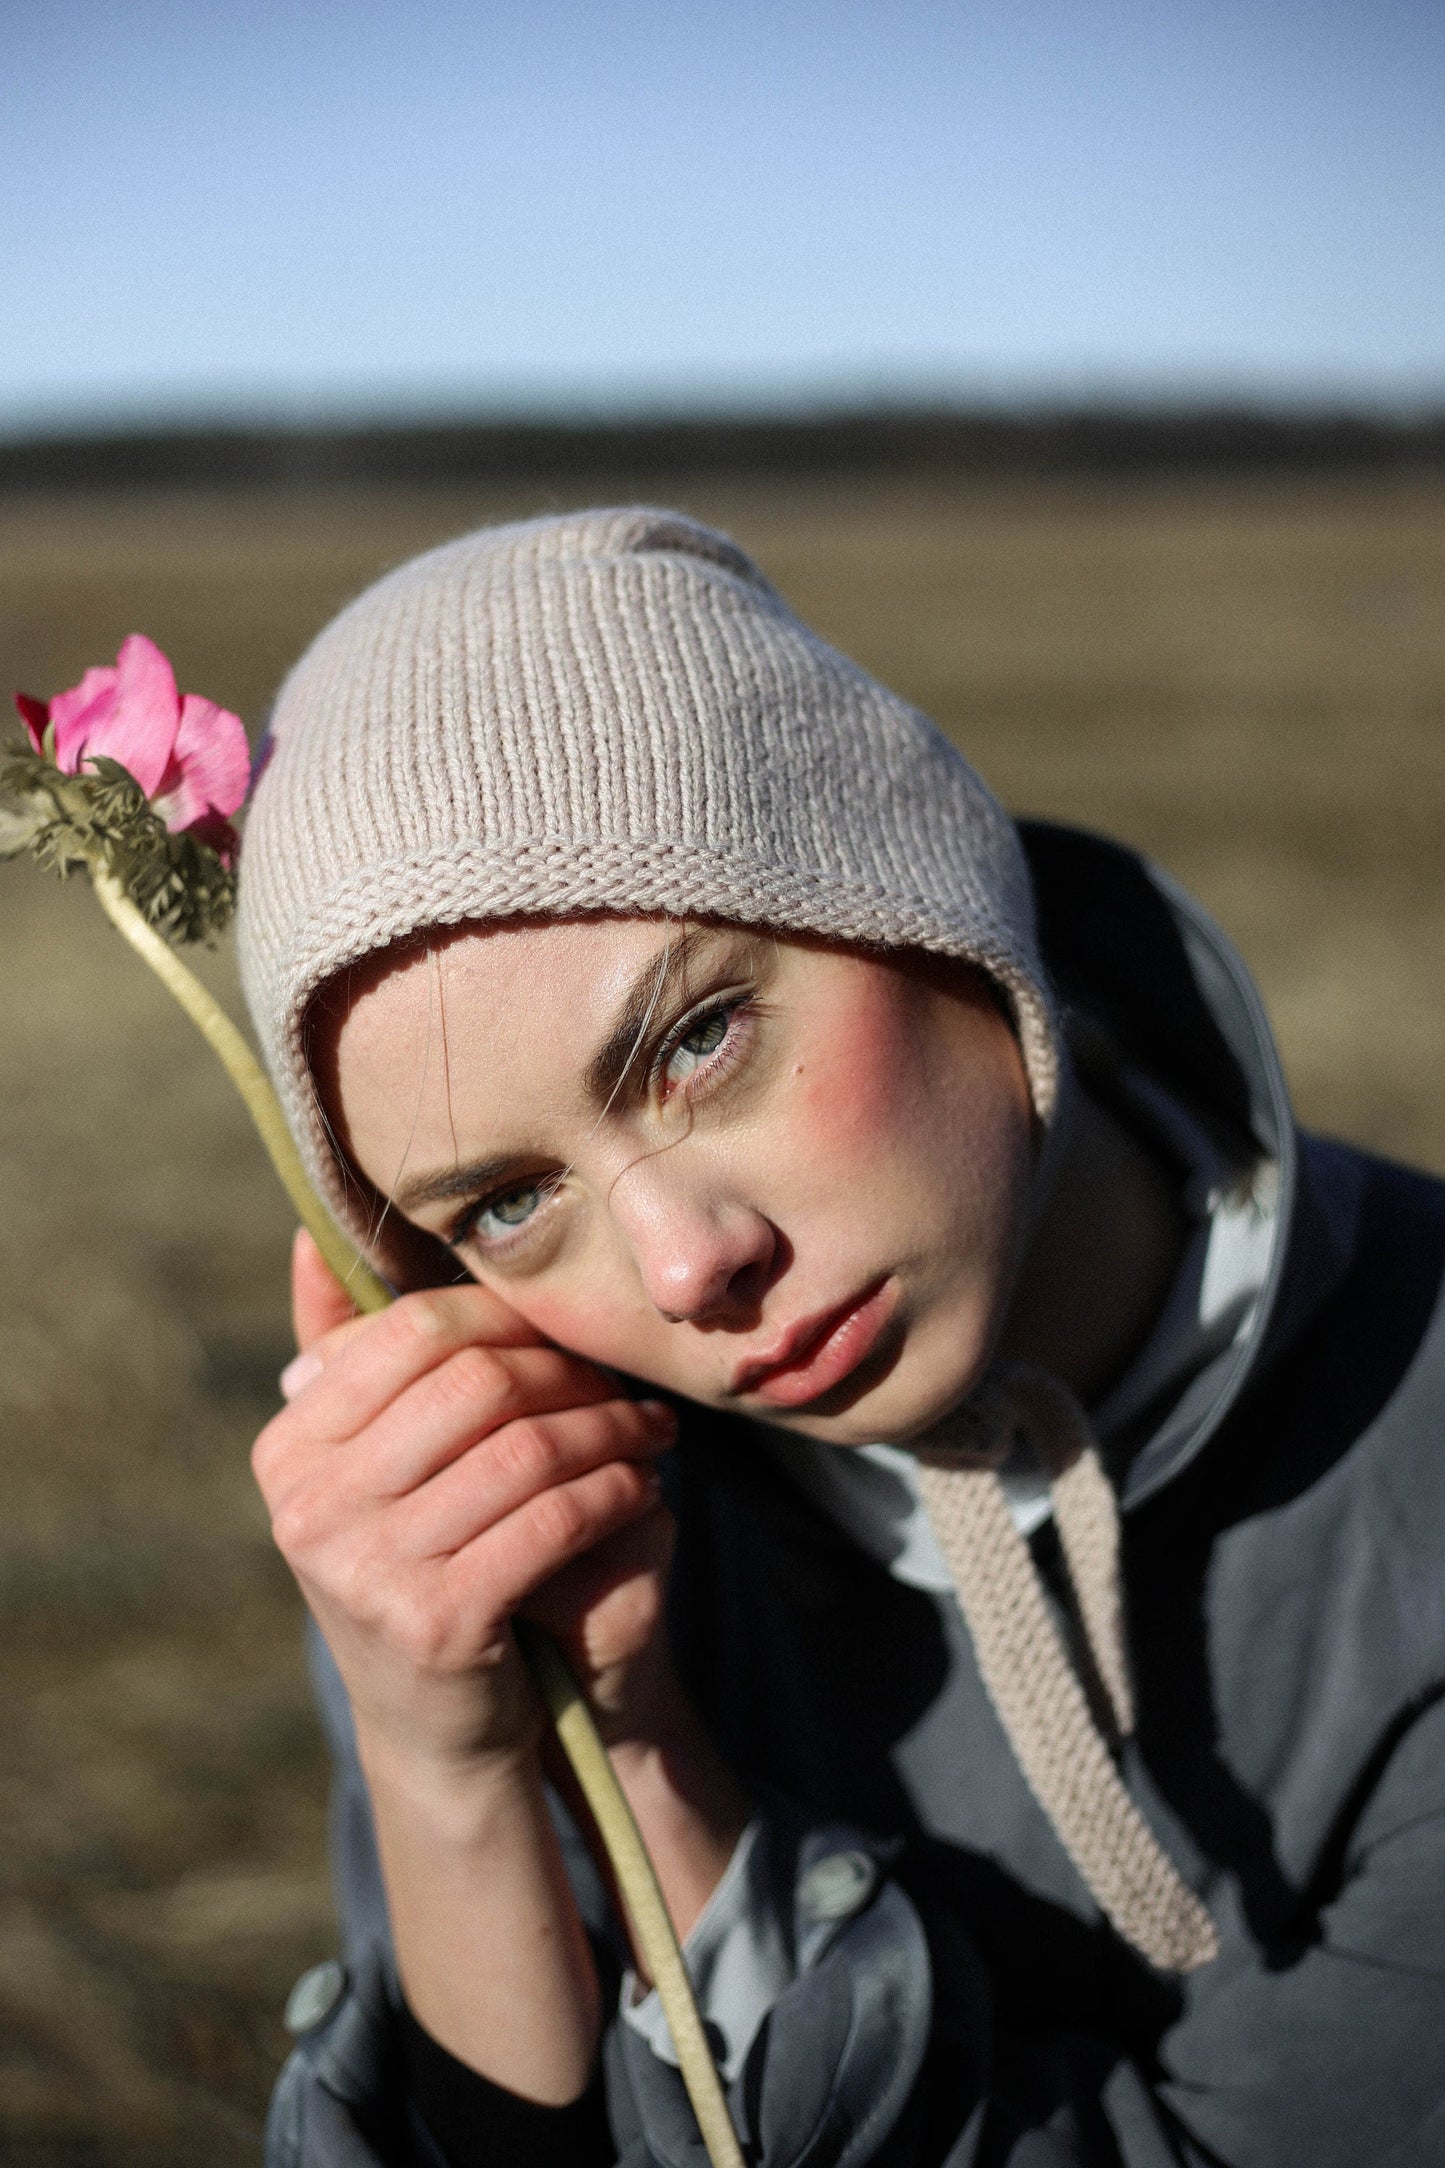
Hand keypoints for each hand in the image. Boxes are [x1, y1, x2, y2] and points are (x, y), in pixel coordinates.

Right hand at [251, 1230, 678, 1792]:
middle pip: (476, 1383)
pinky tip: (642, 1485)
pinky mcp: (436, 1624)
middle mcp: (311, 1507)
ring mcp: (367, 1571)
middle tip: (624, 1383)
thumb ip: (345, 1357)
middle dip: (569, 1373)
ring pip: (525, 1450)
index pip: (410, 1331)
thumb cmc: (415, 1563)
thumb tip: (310, 1235)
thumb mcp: (367, 1466)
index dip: (507, 1317)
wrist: (435, 1728)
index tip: (566, 1331)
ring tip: (651, 1430)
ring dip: (610, 1430)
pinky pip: (552, 1521)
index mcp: (289, 1450)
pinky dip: (614, 1492)